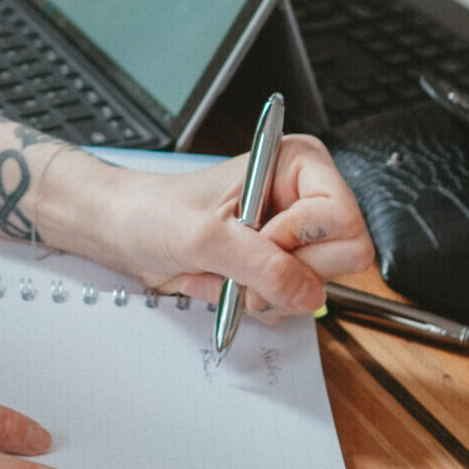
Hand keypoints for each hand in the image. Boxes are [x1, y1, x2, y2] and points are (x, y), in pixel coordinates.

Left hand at [94, 134, 373, 315]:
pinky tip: (225, 281)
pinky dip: (255, 302)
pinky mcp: (279, 267)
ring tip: (226, 270)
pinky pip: (292, 304)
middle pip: (343, 258)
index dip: (300, 238)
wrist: (126, 232)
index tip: (260, 234)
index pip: (343, 217)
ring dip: (264, 292)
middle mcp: (303, 198)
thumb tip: (308, 292)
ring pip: (316, 288)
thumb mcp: (205, 236)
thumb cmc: (156, 212)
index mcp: (296, 164)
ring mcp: (293, 236)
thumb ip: (260, 264)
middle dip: (285, 271)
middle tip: (241, 257)